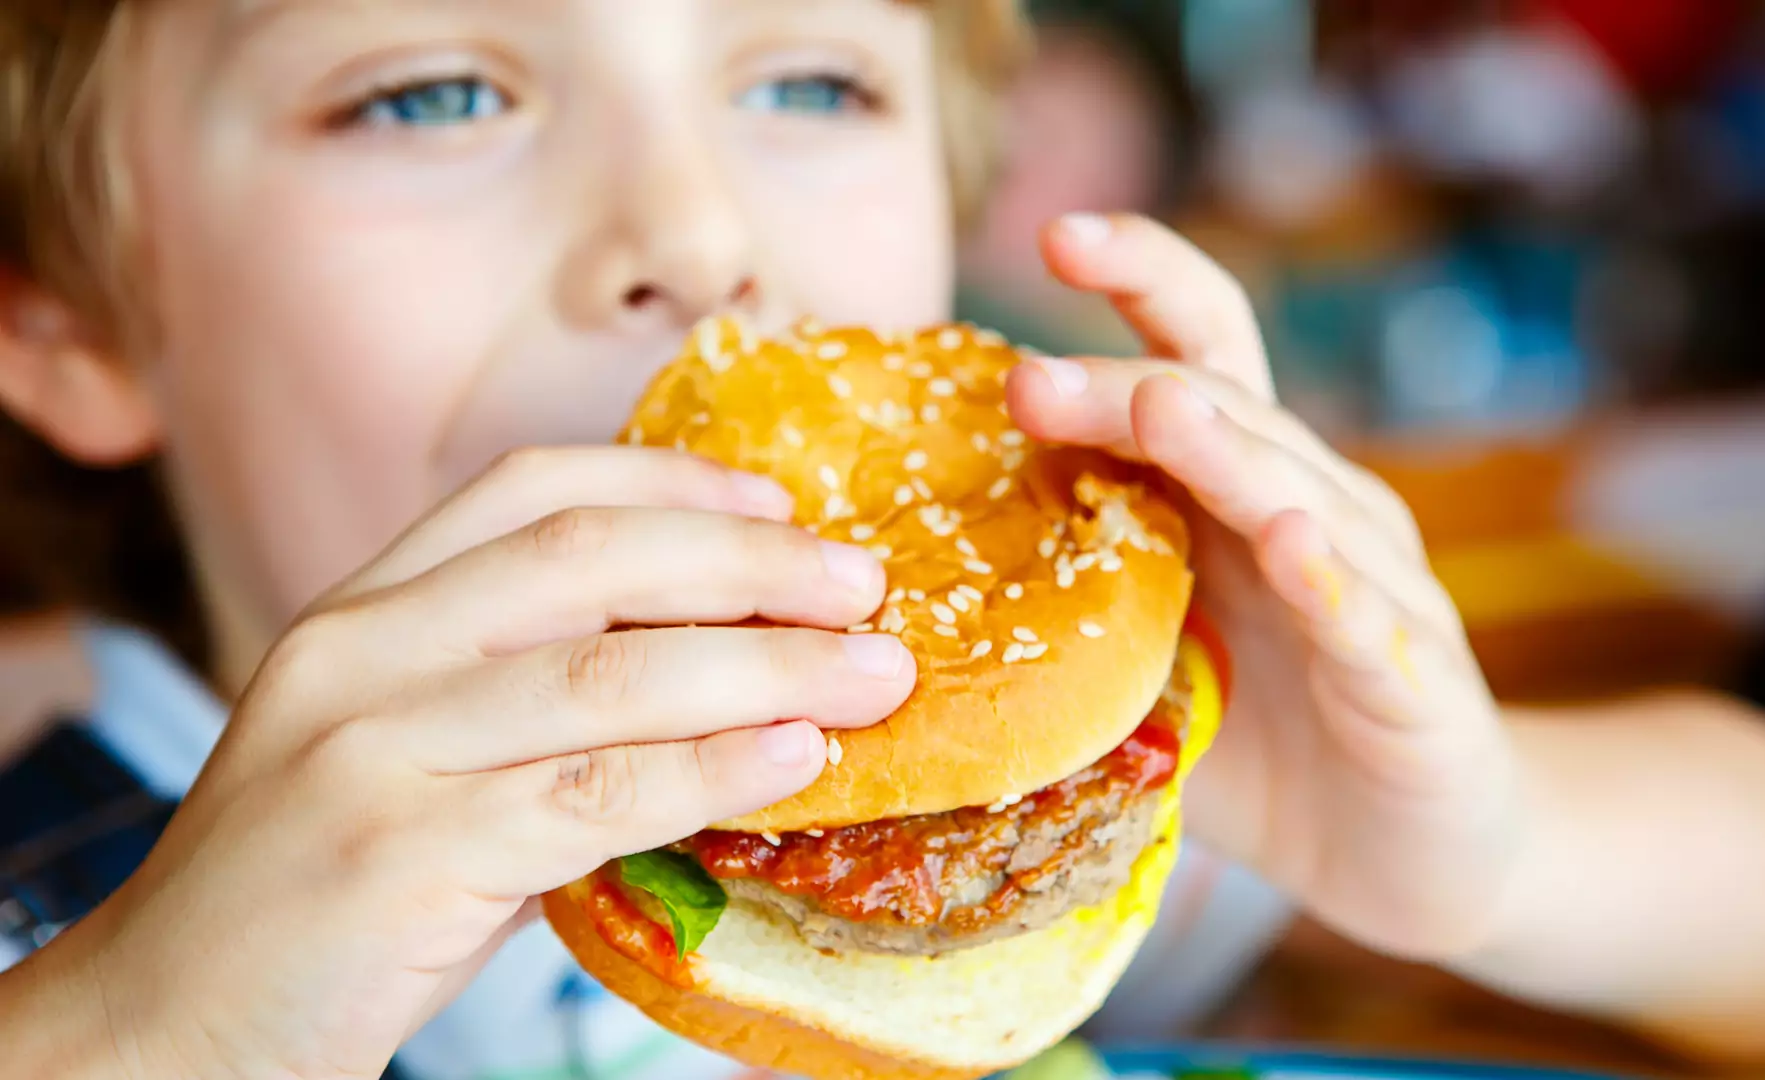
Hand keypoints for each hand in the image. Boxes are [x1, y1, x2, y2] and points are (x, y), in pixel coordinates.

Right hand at [27, 446, 914, 1079]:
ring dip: (766, 667)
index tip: (781, 505)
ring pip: (608, 674)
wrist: (163, 1028)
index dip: (671, 481)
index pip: (529, 490)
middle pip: (589, 559)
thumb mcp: (412, 762)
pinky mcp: (397, 853)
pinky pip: (591, 792)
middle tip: (866, 586)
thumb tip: (726, 684)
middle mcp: (360, 654)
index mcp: (363, 612)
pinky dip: (710, 769)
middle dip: (749, 564)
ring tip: (875, 675)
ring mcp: (370, 748)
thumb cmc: (317, 898)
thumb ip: (533, 712)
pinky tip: (794, 759)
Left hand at [1006, 214, 1517, 959]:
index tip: (1054, 235)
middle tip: (1027, 380)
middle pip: (1225, 414)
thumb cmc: (1266, 745)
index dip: (1143, 281)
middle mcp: (1315, 514)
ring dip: (1224, 452)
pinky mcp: (1415, 681)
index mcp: (1243, 494)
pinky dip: (1330, 581)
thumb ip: (1072, 608)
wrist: (1413, 856)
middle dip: (1124, 387)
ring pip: (1299, 496)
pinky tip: (1288, 544)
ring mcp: (1374, 590)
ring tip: (1157, 411)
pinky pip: (1367, 622)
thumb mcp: (1149, 666)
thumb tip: (911, 584)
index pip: (1197, 355)